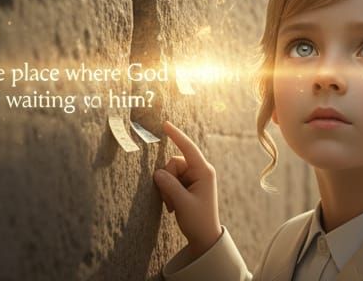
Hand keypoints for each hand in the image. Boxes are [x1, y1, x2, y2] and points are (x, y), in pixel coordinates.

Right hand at [153, 121, 221, 258]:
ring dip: (167, 188)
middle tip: (171, 201)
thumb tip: (157, 172)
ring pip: (171, 172)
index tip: (165, 124)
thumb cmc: (197, 221)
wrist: (204, 238)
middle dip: (168, 180)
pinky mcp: (188, 184)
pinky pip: (172, 180)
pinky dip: (169, 192)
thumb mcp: (182, 203)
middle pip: (174, 163)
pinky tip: (173, 206)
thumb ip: (169, 185)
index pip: (188, 148)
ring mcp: (194, 177)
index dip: (176, 135)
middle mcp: (200, 171)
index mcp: (204, 171)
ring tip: (173, 205)